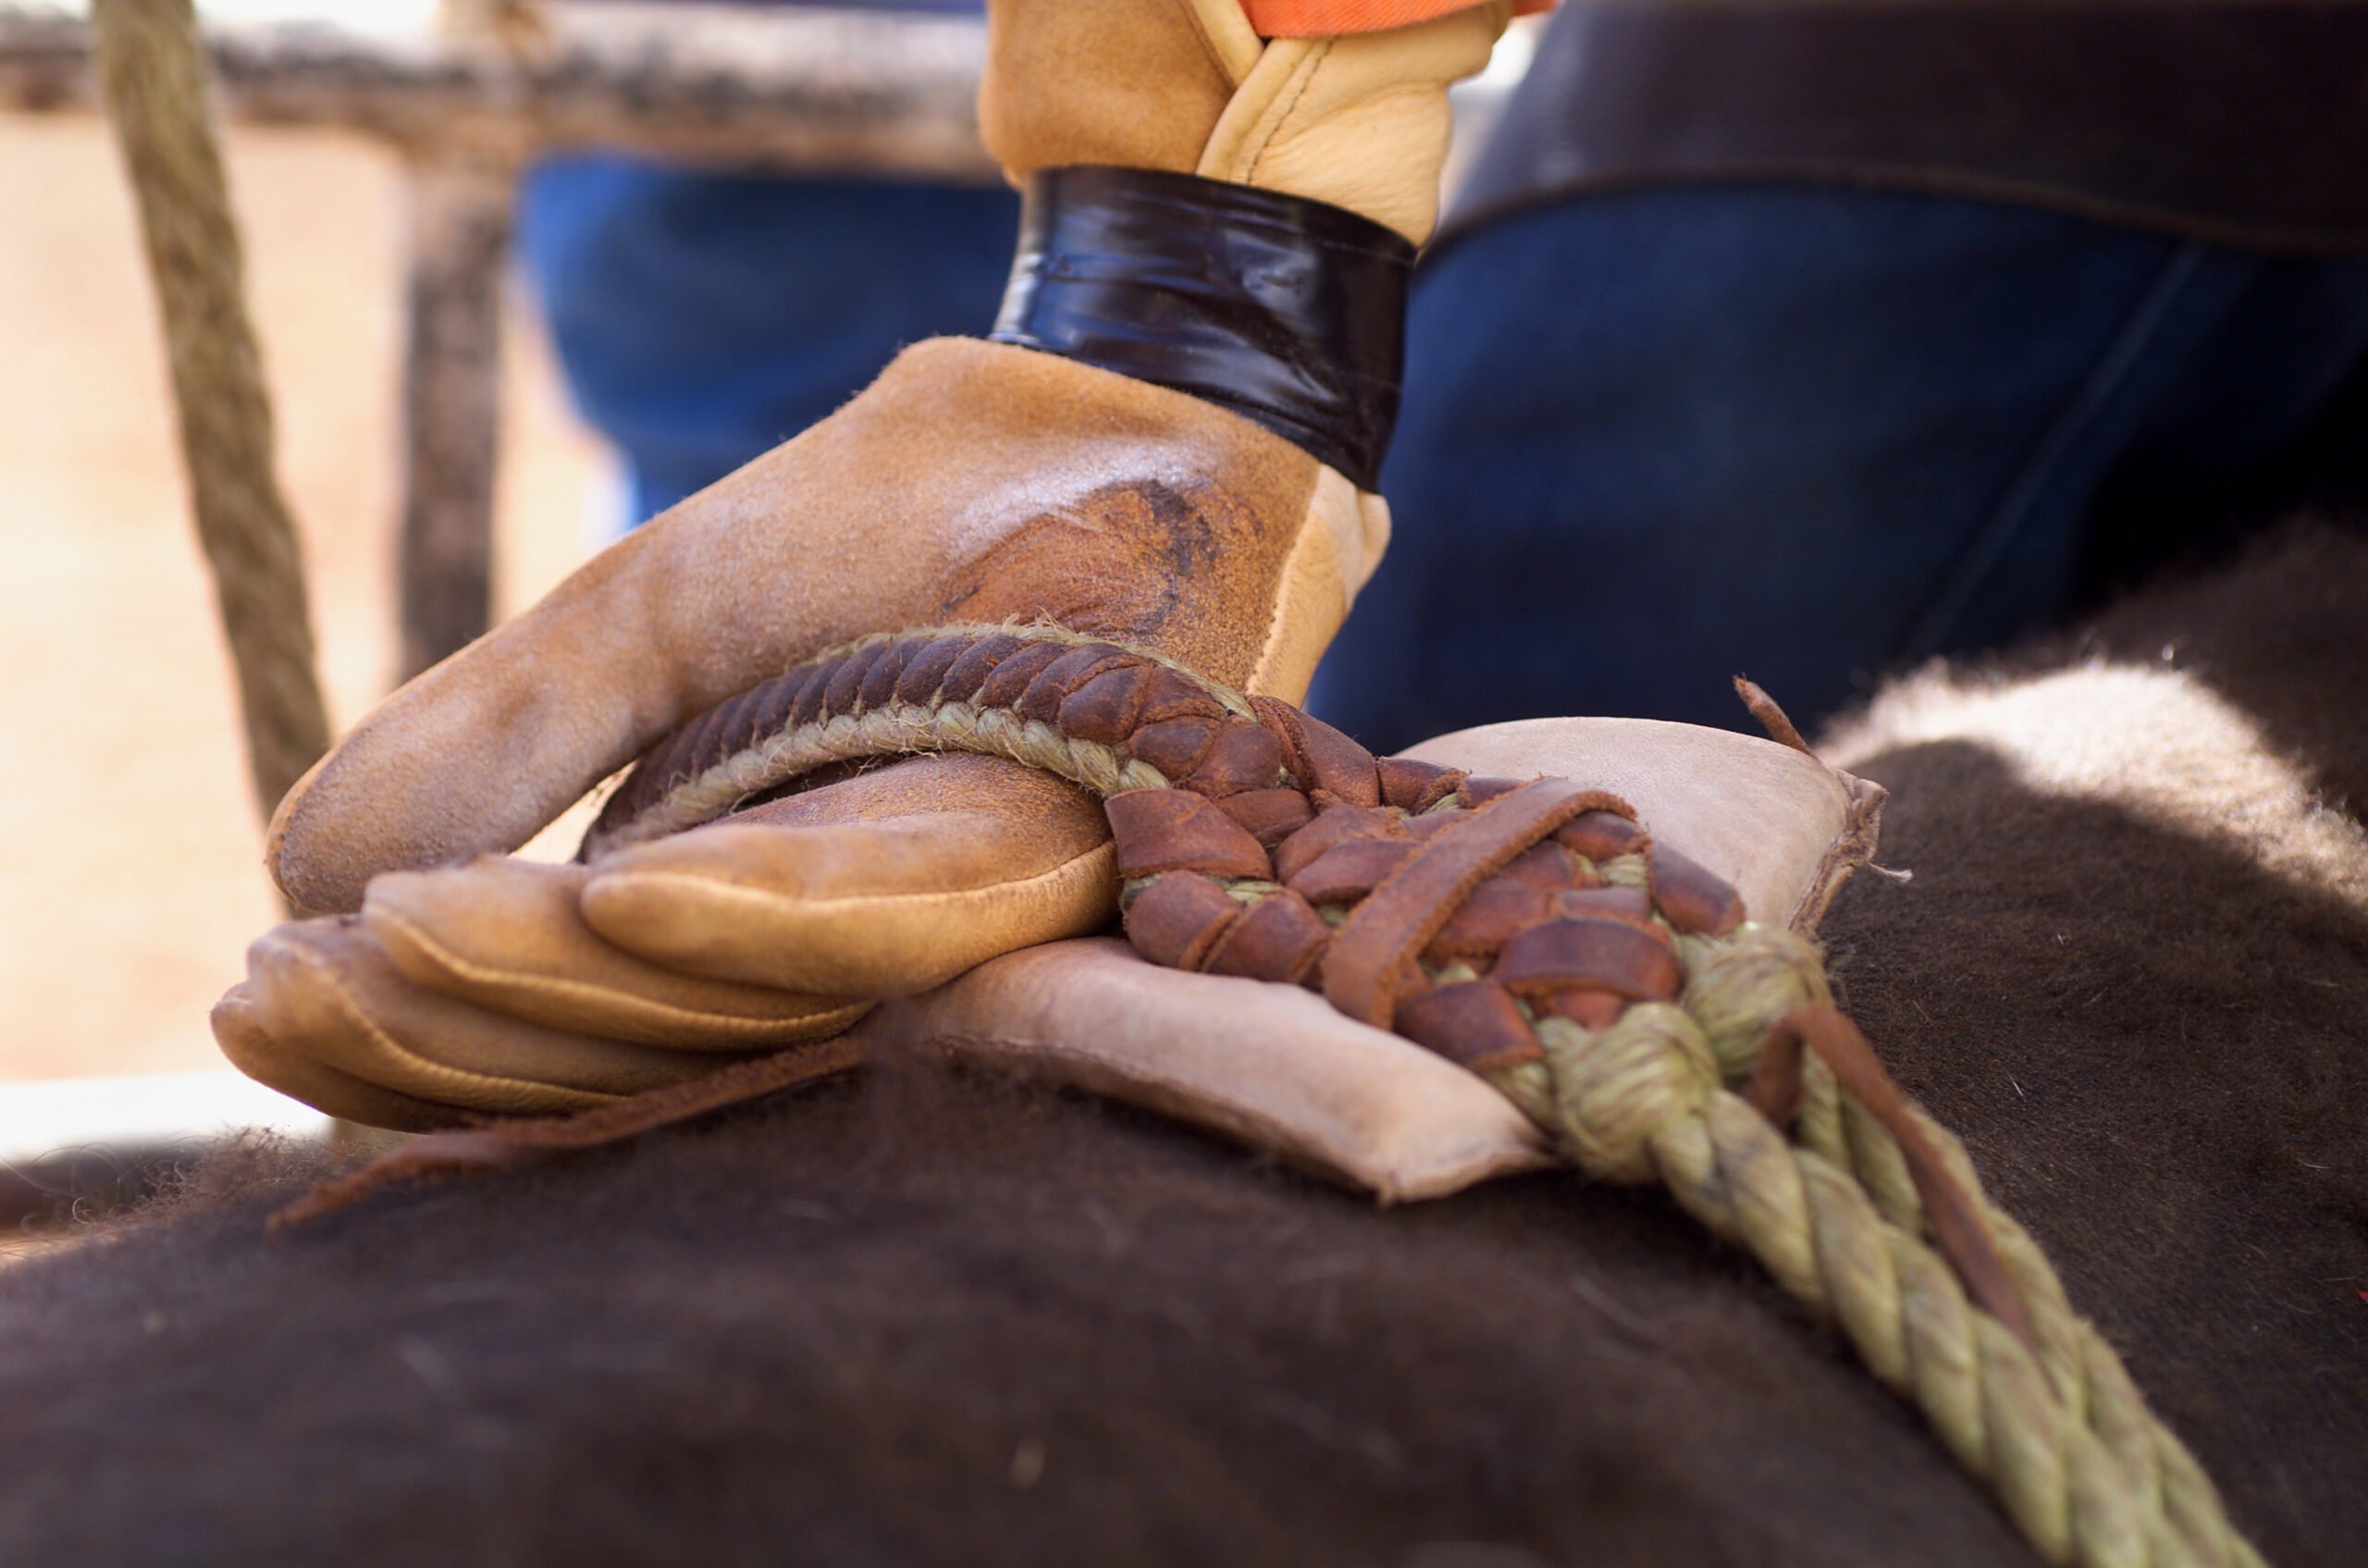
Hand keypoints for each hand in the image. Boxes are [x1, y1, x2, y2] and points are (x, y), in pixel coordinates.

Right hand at [225, 2, 1510, 1121]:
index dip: (408, 1029)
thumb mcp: (646, 624)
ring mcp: (973, 923)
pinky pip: (911, 909)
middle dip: (455, 1032)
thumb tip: (296, 884)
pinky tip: (619, 904)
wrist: (1097, 409)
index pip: (570, 1021)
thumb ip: (503, 741)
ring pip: (745, 1003)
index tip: (256, 1001)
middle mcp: (863, 959)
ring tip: (383, 956)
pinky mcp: (1076, 854)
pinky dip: (764, 914)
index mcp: (754, 923)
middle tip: (283, 1001)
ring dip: (560, 993)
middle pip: (639, 1048)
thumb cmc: (882, 528)